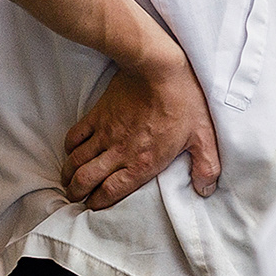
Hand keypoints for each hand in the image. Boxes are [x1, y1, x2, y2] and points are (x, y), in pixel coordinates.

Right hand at [62, 38, 219, 209]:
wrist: (158, 68)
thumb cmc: (183, 101)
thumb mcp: (203, 136)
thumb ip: (206, 166)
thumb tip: (206, 190)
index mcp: (143, 162)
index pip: (111, 192)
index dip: (98, 203)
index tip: (93, 207)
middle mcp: (119, 152)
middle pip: (86, 181)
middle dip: (78, 194)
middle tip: (77, 198)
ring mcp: (105, 134)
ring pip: (76, 162)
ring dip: (69, 176)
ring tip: (69, 182)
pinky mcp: (97, 115)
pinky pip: (74, 137)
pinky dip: (69, 148)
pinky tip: (71, 153)